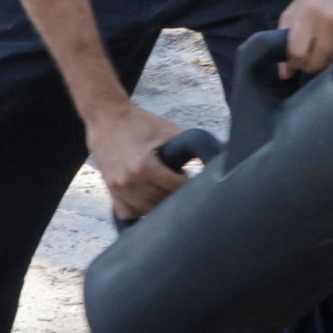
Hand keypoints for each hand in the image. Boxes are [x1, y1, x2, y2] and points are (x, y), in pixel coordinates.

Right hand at [86, 98, 190, 220]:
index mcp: (145, 166)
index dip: (188, 184)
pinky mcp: (111, 191)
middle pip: (162, 202)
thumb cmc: (139, 123)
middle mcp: (130, 181)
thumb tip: (225, 147)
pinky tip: (149, 201)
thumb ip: (191, 144)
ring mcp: (118, 189)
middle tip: (180, 185)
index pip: (176, 188)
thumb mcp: (168, 130)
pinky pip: (129, 214)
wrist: (106, 119)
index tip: (191, 178)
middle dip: (175, 195)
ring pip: (147, 211)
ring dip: (160, 205)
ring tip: (166, 191)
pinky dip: (140, 211)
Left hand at [277, 0, 332, 75]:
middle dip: (310, 63)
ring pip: (332, 62)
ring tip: (328, 42)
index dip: (295, 62)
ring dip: (327, 58)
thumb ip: (284, 40)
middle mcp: (330, 21)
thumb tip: (285, 74)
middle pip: (316, 62)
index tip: (297, 59)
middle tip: (313, 53)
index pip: (298, 53)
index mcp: (308, 13)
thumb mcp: (295, 10)